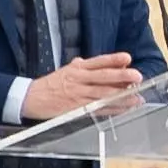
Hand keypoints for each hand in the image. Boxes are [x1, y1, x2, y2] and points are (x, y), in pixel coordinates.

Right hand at [21, 51, 141, 121]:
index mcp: (77, 69)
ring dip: (121, 97)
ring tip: (137, 97)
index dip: (113, 60)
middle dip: (121, 77)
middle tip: (137, 76)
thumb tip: (99, 62)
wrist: (30, 98)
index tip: (127, 58)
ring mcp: (78, 95)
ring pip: (103, 95)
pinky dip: (112, 109)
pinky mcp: (77, 109)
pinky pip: (98, 109)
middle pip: (103, 77)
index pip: (98, 62)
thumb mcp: (66, 70)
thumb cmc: (50, 84)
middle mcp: (79, 80)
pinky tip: (124, 109)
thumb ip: (83, 66)